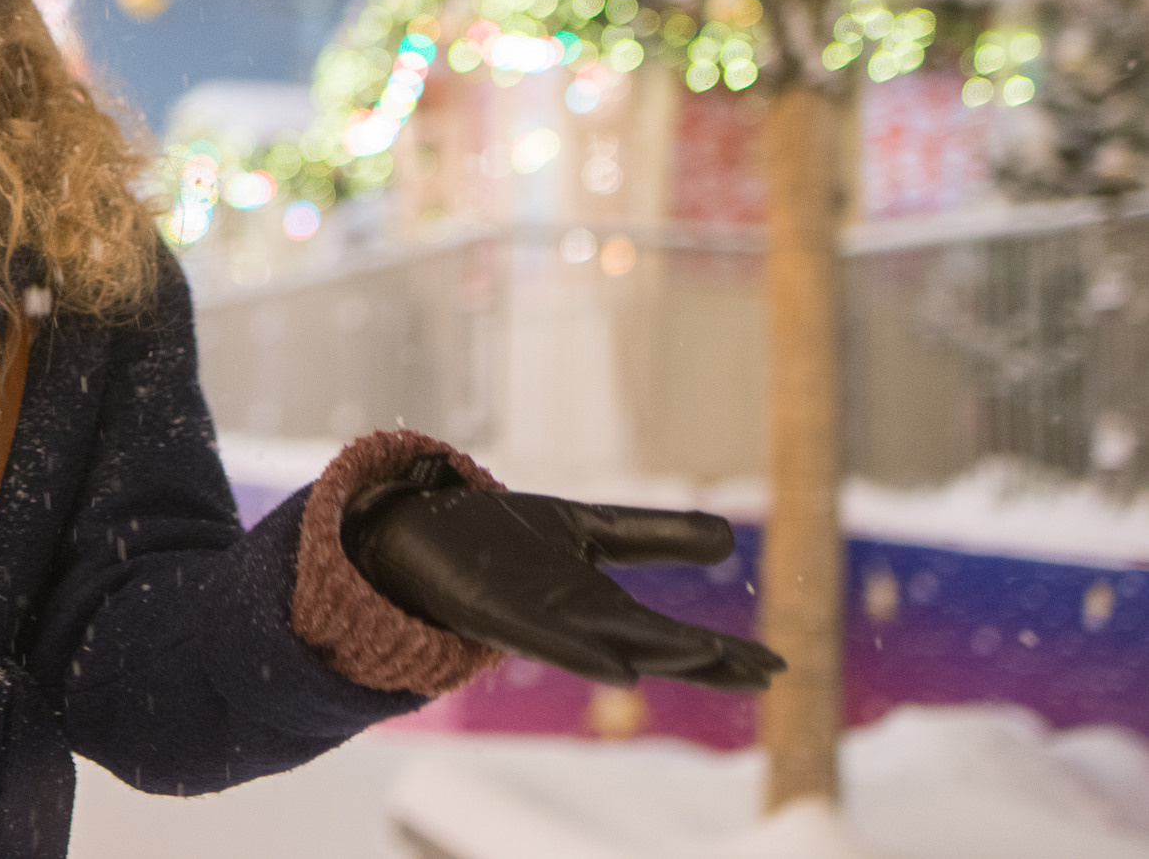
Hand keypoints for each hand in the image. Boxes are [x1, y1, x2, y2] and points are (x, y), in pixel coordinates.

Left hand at [344, 454, 786, 691]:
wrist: (423, 531)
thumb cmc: (501, 539)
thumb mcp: (589, 529)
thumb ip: (651, 537)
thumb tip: (725, 540)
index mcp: (601, 608)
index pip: (675, 636)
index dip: (723, 651)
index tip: (778, 665)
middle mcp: (578, 624)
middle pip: (654, 648)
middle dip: (707, 661)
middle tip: (765, 672)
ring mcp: (542, 623)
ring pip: (610, 646)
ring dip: (659, 655)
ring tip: (711, 657)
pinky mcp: (502, 617)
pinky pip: (550, 641)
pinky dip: (587, 653)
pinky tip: (625, 668)